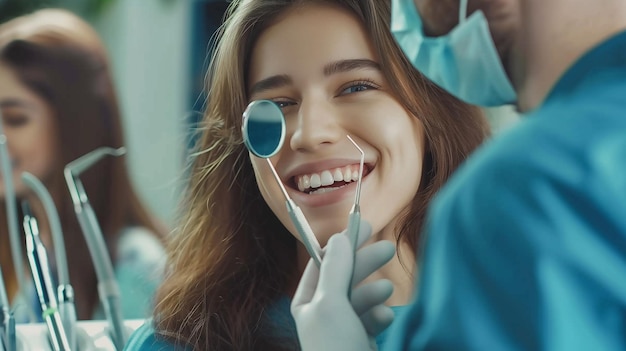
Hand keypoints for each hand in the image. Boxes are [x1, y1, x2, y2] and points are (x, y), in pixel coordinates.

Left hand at [291, 220, 394, 350]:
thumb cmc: (336, 349)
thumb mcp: (332, 304)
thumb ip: (336, 269)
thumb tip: (339, 237)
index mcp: (307, 302)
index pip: (323, 262)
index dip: (342, 242)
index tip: (364, 223)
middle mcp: (323, 314)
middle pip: (345, 276)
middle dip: (364, 262)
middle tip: (387, 248)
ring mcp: (344, 328)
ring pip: (362, 296)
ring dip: (374, 290)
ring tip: (388, 289)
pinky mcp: (362, 342)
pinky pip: (373, 319)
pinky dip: (380, 315)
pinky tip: (386, 319)